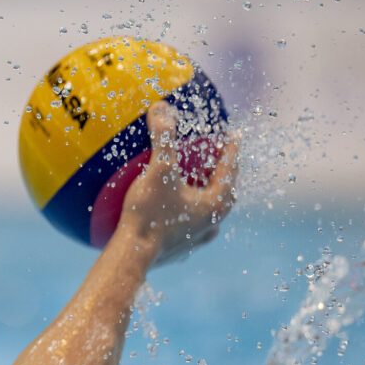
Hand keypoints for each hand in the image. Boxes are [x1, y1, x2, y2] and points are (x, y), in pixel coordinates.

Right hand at [118, 101, 239, 264]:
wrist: (132, 258)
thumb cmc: (150, 214)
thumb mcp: (159, 171)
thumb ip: (163, 138)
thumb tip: (162, 107)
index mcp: (216, 204)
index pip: (229, 169)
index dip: (230, 150)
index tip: (232, 136)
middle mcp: (212, 224)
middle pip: (222, 193)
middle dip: (218, 175)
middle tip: (214, 160)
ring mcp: (195, 241)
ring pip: (206, 214)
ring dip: (201, 198)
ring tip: (192, 187)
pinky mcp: (176, 251)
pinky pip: (184, 228)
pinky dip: (180, 216)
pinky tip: (167, 213)